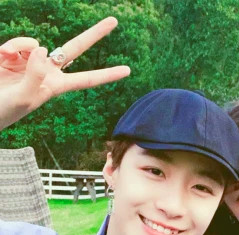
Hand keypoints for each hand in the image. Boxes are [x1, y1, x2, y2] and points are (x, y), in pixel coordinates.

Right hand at [0, 17, 129, 129]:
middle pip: (76, 48)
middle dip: (94, 35)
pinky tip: (2, 56)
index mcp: (57, 86)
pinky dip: (11, 46)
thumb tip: (42, 47)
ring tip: (6, 60)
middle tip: (114, 21)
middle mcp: (48, 71)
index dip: (107, 74)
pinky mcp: (14, 53)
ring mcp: (31, 61)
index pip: (87, 79)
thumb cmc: (5, 110)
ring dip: (21, 48)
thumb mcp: (25, 98)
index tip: (127, 71)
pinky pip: (19, 42)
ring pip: (36, 43)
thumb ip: (35, 74)